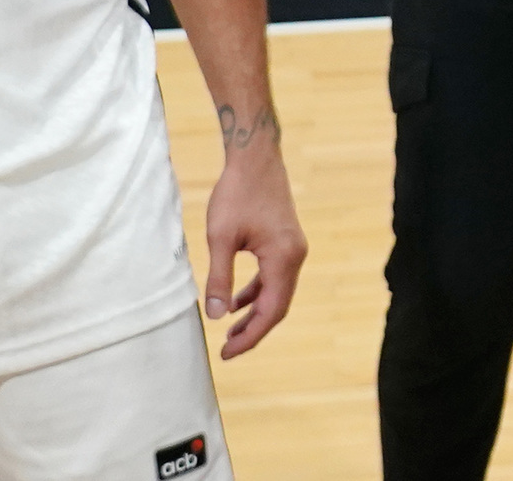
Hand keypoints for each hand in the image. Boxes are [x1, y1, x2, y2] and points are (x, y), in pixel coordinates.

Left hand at [201, 123, 305, 357]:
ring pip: (278, 292)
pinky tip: (237, 300)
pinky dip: (258, 292)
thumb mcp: (220, 238)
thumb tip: (216, 316)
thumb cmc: (236, 194)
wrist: (255, 158)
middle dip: (254, 329)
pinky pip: (275, 277)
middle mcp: (295, 256)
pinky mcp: (286, 242)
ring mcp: (293, 248)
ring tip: (230, 331)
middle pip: (278, 306)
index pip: (271, 310)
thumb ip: (220, 279)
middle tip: (227, 349)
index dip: (250, 336)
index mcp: (283, 258)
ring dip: (255, 312)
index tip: (227, 353)